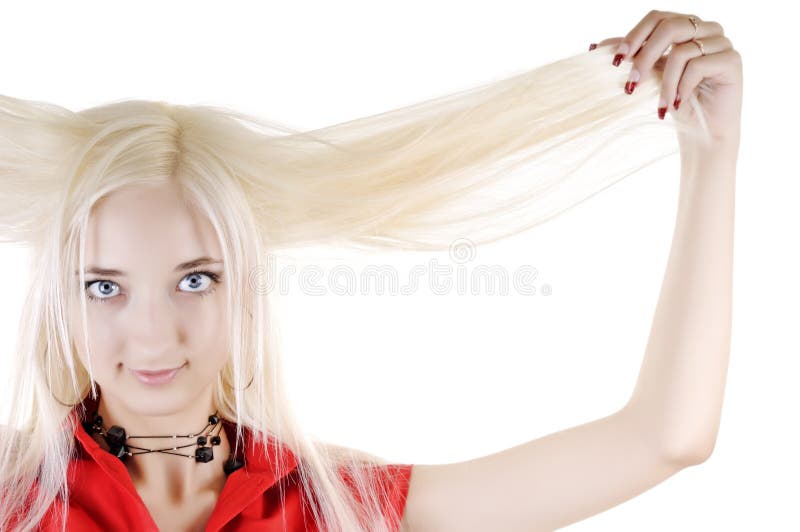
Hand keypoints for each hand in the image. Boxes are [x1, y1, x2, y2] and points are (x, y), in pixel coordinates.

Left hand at [591, 10, 741, 152]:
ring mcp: (721, 42)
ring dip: (663, 83)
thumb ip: (631, 57)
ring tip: (659, 106)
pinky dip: (681, 87)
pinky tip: (676, 105)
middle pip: (670, 26)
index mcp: (686, 26)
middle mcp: (706, 29)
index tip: (616, 61)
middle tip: (631, 84)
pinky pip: (698, 65)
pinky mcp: (732, 60)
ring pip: (682, 50)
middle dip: (645, 56)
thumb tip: (593, 46)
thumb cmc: (675, 103)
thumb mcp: (648, 77)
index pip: (657, 18)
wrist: (702, 133)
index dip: (634, 36)